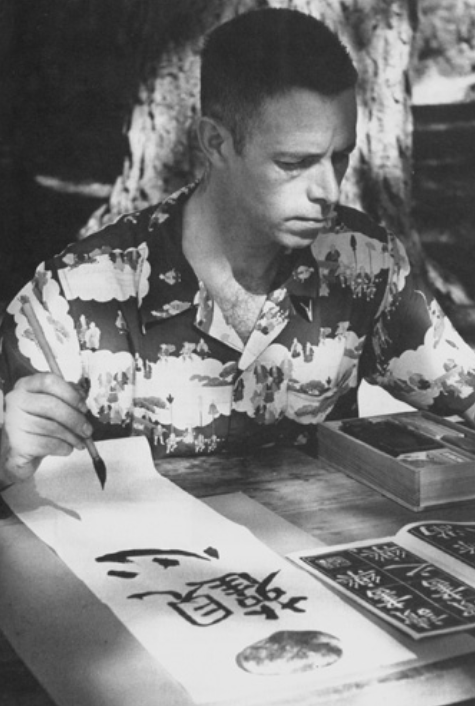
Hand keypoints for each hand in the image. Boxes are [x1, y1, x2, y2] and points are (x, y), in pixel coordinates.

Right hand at [0, 373, 92, 487]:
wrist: (23, 451)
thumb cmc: (42, 425)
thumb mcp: (55, 406)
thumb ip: (69, 396)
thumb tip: (83, 397)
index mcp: (27, 385)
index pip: (49, 381)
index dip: (71, 394)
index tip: (84, 408)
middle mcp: (16, 400)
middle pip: (51, 405)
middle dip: (75, 419)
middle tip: (87, 431)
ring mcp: (14, 421)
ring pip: (51, 427)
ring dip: (72, 437)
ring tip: (79, 442)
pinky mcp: (17, 443)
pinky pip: (47, 444)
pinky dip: (63, 448)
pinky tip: (66, 448)